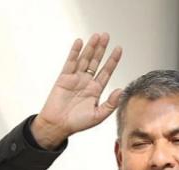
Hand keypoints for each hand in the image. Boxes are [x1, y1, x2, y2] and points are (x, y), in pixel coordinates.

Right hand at [31, 33, 122, 149]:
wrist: (58, 125)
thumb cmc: (77, 123)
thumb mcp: (98, 116)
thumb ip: (110, 104)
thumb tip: (121, 90)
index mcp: (96, 90)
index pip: (106, 71)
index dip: (112, 60)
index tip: (119, 49)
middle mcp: (86, 82)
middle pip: (96, 61)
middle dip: (102, 49)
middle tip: (106, 36)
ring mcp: (75, 78)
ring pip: (85, 59)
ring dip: (90, 47)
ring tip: (97, 36)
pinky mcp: (64, 77)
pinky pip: (71, 62)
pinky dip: (75, 52)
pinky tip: (80, 42)